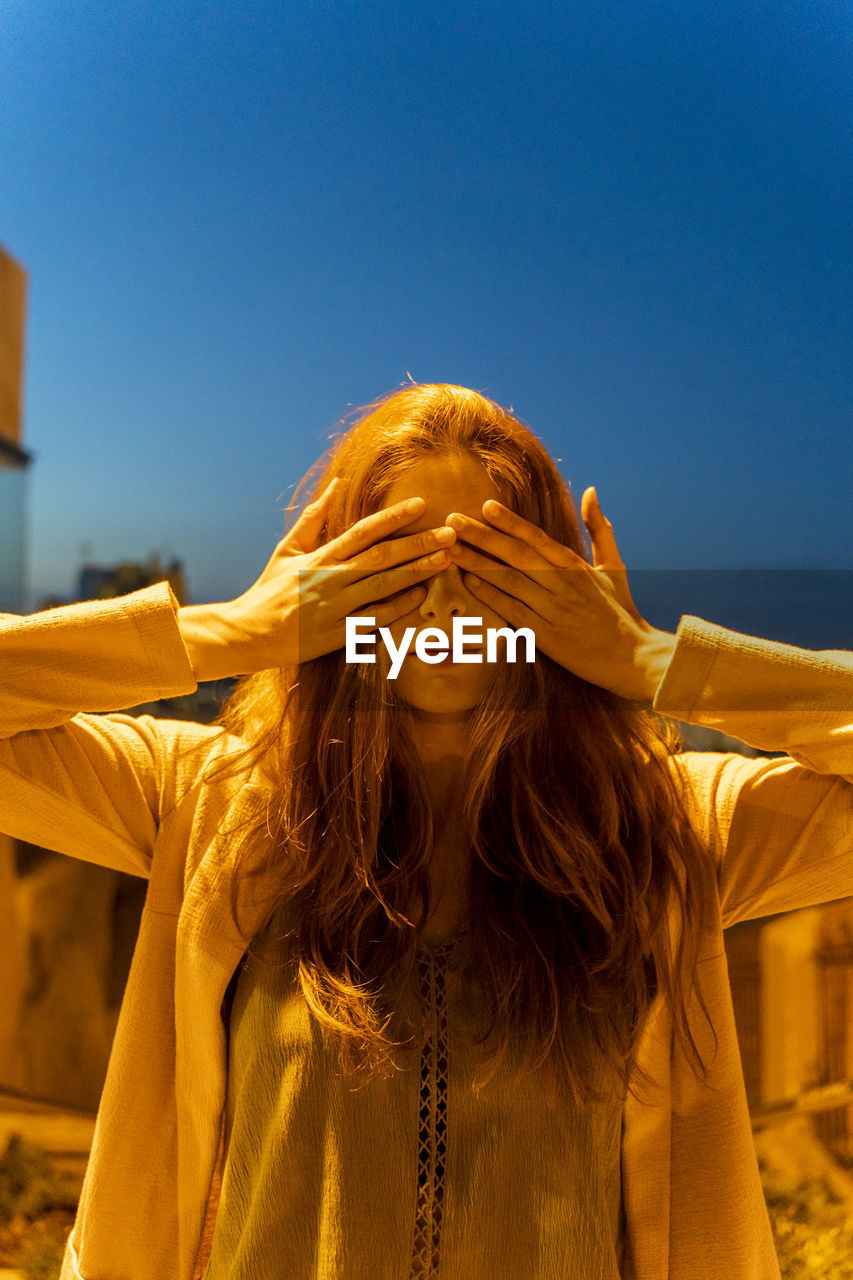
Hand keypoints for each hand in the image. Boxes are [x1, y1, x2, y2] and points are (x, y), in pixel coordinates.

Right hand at [221, 478, 457, 674]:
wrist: (247, 633)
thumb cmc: (269, 590)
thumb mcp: (287, 549)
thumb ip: (313, 518)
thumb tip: (336, 483)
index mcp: (320, 557)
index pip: (363, 531)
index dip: (393, 517)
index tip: (422, 504)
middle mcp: (330, 579)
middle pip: (381, 557)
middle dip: (418, 543)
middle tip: (449, 532)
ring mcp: (335, 608)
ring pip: (383, 586)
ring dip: (416, 572)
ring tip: (446, 559)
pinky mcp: (337, 635)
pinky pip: (374, 619)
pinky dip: (398, 607)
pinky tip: (421, 595)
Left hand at [443, 486, 671, 701]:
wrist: (632, 657)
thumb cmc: (620, 611)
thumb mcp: (614, 566)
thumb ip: (600, 529)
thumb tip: (589, 492)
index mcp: (575, 566)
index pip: (537, 538)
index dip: (509, 521)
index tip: (484, 506)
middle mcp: (563, 583)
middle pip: (516, 554)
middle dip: (481, 535)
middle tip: (452, 521)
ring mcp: (554, 609)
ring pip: (509, 580)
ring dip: (477, 562)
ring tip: (451, 549)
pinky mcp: (548, 636)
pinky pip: (513, 611)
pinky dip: (491, 596)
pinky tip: (469, 582)